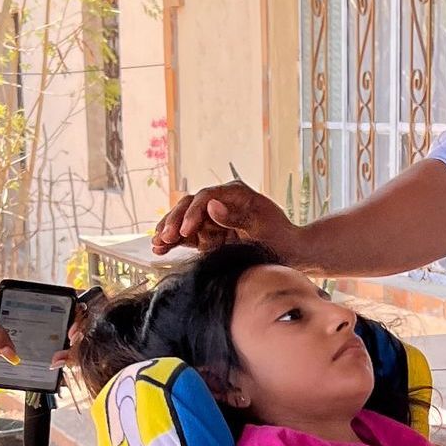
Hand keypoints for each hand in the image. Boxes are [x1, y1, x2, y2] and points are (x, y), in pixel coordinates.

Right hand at [155, 182, 301, 257]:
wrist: (289, 252)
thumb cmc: (279, 237)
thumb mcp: (261, 226)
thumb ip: (235, 217)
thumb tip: (211, 205)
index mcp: (235, 193)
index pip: (206, 197)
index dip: (193, 213)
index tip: (184, 231)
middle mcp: (221, 201)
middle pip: (190, 205)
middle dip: (175, 221)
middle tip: (164, 237)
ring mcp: (213, 218)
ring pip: (183, 219)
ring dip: (168, 230)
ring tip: (156, 243)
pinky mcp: (208, 234)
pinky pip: (186, 235)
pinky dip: (174, 241)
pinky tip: (160, 248)